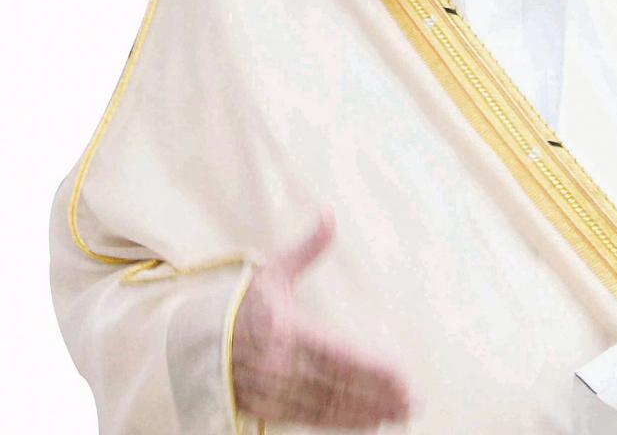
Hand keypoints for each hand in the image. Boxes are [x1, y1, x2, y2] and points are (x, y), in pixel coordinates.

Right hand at [232, 208, 412, 427]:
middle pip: (339, 384)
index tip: (402, 373)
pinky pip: (313, 419)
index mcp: (285, 329)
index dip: (371, 368)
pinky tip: (370, 421)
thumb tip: (330, 214)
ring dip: (367, 411)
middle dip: (378, 394)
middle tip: (413, 399)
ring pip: (329, 406)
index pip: (338, 353)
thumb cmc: (240, 304)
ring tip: (401, 413)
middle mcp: (281, 365)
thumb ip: (307, 248)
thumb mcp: (272, 272)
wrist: (192, 344)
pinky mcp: (270, 410)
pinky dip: (343, 422)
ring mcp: (275, 392)